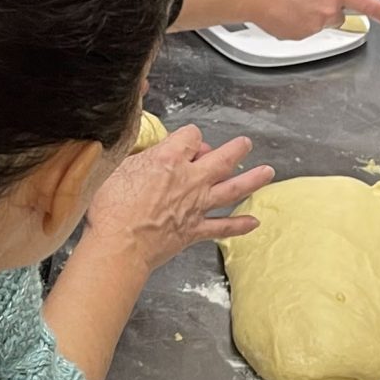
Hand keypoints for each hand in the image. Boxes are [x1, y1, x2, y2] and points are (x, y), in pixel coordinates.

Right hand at [84, 128, 273, 272]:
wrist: (120, 244)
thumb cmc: (111, 206)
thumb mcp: (120, 168)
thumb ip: (142, 157)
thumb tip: (152, 152)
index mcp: (170, 159)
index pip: (191, 136)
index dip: (190, 137)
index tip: (186, 142)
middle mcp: (190, 179)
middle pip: (223, 158)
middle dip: (237, 149)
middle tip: (245, 144)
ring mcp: (197, 205)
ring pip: (233, 189)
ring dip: (253, 180)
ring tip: (268, 172)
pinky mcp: (195, 230)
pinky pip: (223, 227)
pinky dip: (239, 226)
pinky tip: (253, 223)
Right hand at [239, 0, 379, 39]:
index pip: (367, 3)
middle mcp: (328, 9)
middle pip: (338, 13)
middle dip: (329, 5)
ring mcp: (313, 25)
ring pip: (320, 22)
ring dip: (311, 12)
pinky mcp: (298, 37)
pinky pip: (304, 29)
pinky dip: (296, 21)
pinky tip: (282, 8)